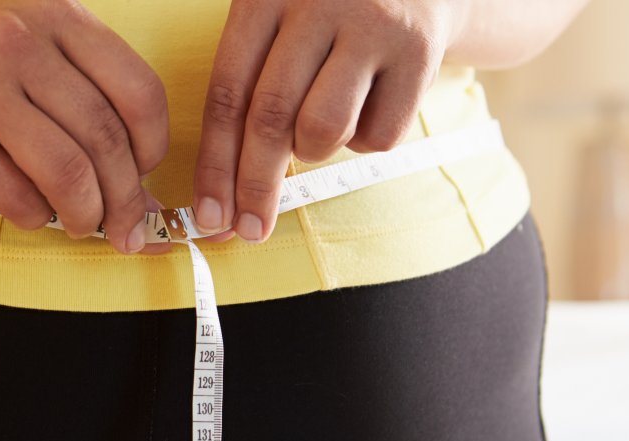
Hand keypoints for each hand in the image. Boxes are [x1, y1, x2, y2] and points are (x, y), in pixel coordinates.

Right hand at [0, 0, 171, 253]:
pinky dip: (36, 216)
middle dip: (128, 196)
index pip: (136, 91)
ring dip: (88, 214)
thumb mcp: (24, 26)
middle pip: (105, 140)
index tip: (147, 168)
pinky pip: (14, 196)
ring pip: (67, 175)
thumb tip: (140, 169)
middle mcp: (19, 48)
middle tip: (129, 222)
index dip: (155, 145)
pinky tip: (35, 210)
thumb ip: (79, 82)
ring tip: (86, 223)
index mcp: (53, 16)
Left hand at [190, 0, 464, 242]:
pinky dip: (365, 140)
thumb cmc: (326, 17)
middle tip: (249, 230)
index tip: (210, 215)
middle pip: (271, 118)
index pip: (228, 94)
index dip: (215, 164)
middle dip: (255, 185)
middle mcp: (317, 3)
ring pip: (323, 129)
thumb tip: (220, 198)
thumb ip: (247, 88)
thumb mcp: (277, 24)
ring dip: (314, 149)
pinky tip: (368, 106)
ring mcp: (372, 25)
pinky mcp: (418, 51)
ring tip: (322, 122)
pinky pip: (378, 135)